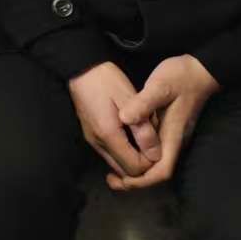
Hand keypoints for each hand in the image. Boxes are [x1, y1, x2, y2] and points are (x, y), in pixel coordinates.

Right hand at [67, 61, 161, 180]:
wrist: (81, 67)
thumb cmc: (106, 79)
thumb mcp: (129, 99)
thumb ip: (143, 129)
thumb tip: (155, 155)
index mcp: (108, 135)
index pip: (135, 168)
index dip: (151, 162)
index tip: (158, 145)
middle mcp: (98, 143)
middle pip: (125, 172)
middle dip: (142, 164)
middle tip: (153, 144)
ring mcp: (92, 141)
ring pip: (117, 165)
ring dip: (133, 158)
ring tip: (143, 138)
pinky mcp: (90, 136)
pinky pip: (110, 155)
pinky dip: (124, 152)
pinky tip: (131, 135)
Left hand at [107, 55, 218, 190]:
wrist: (200, 69)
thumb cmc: (182, 77)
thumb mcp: (160, 85)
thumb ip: (143, 102)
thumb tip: (124, 119)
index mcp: (172, 136)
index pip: (161, 170)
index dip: (143, 180)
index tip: (122, 180)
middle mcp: (173, 141)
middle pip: (157, 172)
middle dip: (135, 180)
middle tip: (111, 179)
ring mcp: (171, 136)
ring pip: (154, 162)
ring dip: (136, 170)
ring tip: (113, 170)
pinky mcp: (167, 128)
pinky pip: (153, 151)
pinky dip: (138, 155)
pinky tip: (124, 148)